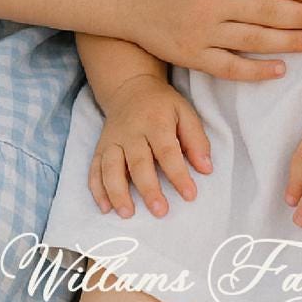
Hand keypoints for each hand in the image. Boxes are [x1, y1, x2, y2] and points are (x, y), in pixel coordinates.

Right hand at [89, 79, 214, 218]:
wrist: (129, 88)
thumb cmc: (162, 106)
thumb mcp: (185, 113)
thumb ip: (196, 141)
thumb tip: (206, 169)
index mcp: (156, 122)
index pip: (167, 151)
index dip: (178, 174)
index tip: (190, 195)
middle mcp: (131, 133)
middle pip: (138, 163)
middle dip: (148, 189)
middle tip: (160, 211)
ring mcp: (112, 141)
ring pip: (111, 168)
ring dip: (117, 192)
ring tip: (128, 213)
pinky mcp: (100, 148)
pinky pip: (95, 170)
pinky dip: (97, 190)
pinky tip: (105, 208)